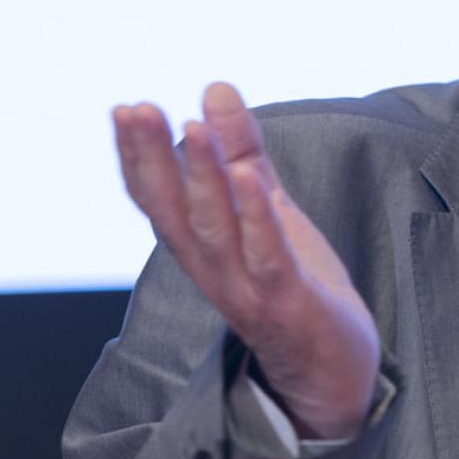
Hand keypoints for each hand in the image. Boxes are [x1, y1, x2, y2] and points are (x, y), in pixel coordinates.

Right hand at [112, 83, 379, 439]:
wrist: (333, 370)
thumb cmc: (294, 285)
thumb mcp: (266, 208)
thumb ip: (241, 152)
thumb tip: (215, 88)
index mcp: (203, 248)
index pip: (158, 200)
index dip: (138, 158)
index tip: (125, 110)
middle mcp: (213, 271)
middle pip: (174, 212)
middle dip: (153, 159)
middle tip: (137, 109)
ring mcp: (248, 290)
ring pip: (216, 232)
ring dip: (202, 180)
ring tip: (194, 128)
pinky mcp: (289, 303)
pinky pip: (268, 259)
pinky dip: (256, 219)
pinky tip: (248, 179)